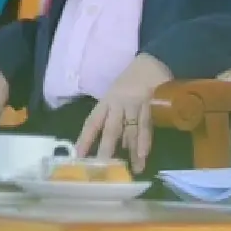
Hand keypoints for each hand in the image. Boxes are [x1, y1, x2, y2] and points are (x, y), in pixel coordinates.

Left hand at [75, 54, 173, 171]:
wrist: (152, 61)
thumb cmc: (131, 80)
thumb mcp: (116, 94)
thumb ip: (114, 115)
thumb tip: (116, 143)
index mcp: (107, 101)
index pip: (93, 122)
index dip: (85, 139)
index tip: (78, 156)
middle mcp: (118, 104)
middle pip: (111, 129)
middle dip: (107, 149)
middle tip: (103, 168)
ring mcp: (135, 104)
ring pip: (131, 130)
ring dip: (132, 151)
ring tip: (133, 169)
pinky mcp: (151, 104)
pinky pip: (147, 125)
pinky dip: (145, 140)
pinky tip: (144, 154)